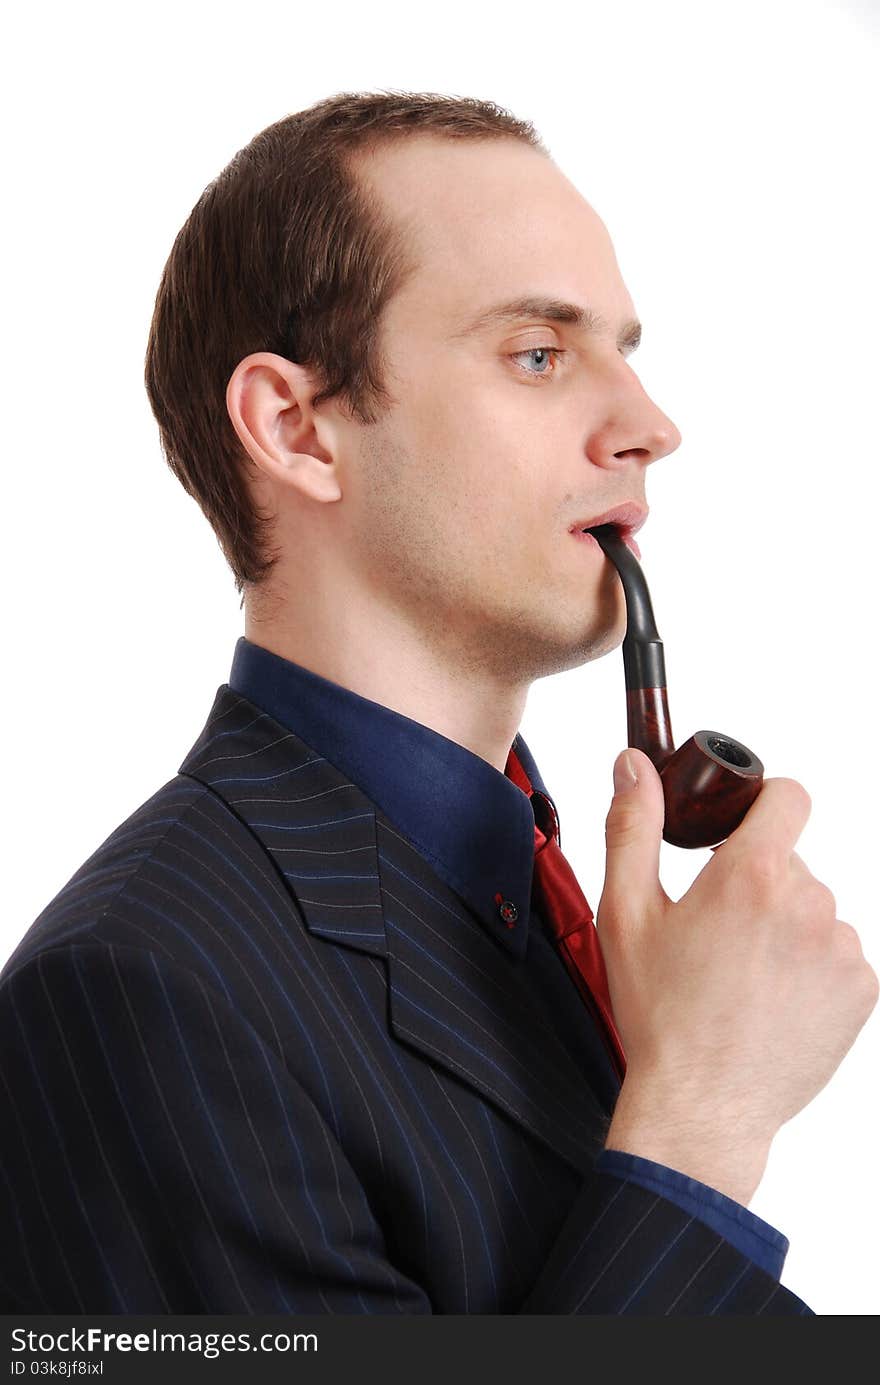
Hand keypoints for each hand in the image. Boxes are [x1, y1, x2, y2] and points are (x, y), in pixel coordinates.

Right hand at [597, 748, 878, 1155]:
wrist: (702, 1106)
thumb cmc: (661, 1016)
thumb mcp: (626, 914)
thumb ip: (633, 827)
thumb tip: (634, 766)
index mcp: (750, 875)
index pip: (789, 796)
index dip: (764, 803)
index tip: (741, 828)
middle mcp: (808, 903)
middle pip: (790, 861)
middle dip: (757, 882)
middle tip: (716, 932)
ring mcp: (842, 948)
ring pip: (814, 909)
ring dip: (784, 926)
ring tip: (742, 974)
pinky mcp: (861, 989)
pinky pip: (838, 954)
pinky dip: (809, 967)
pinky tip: (771, 999)